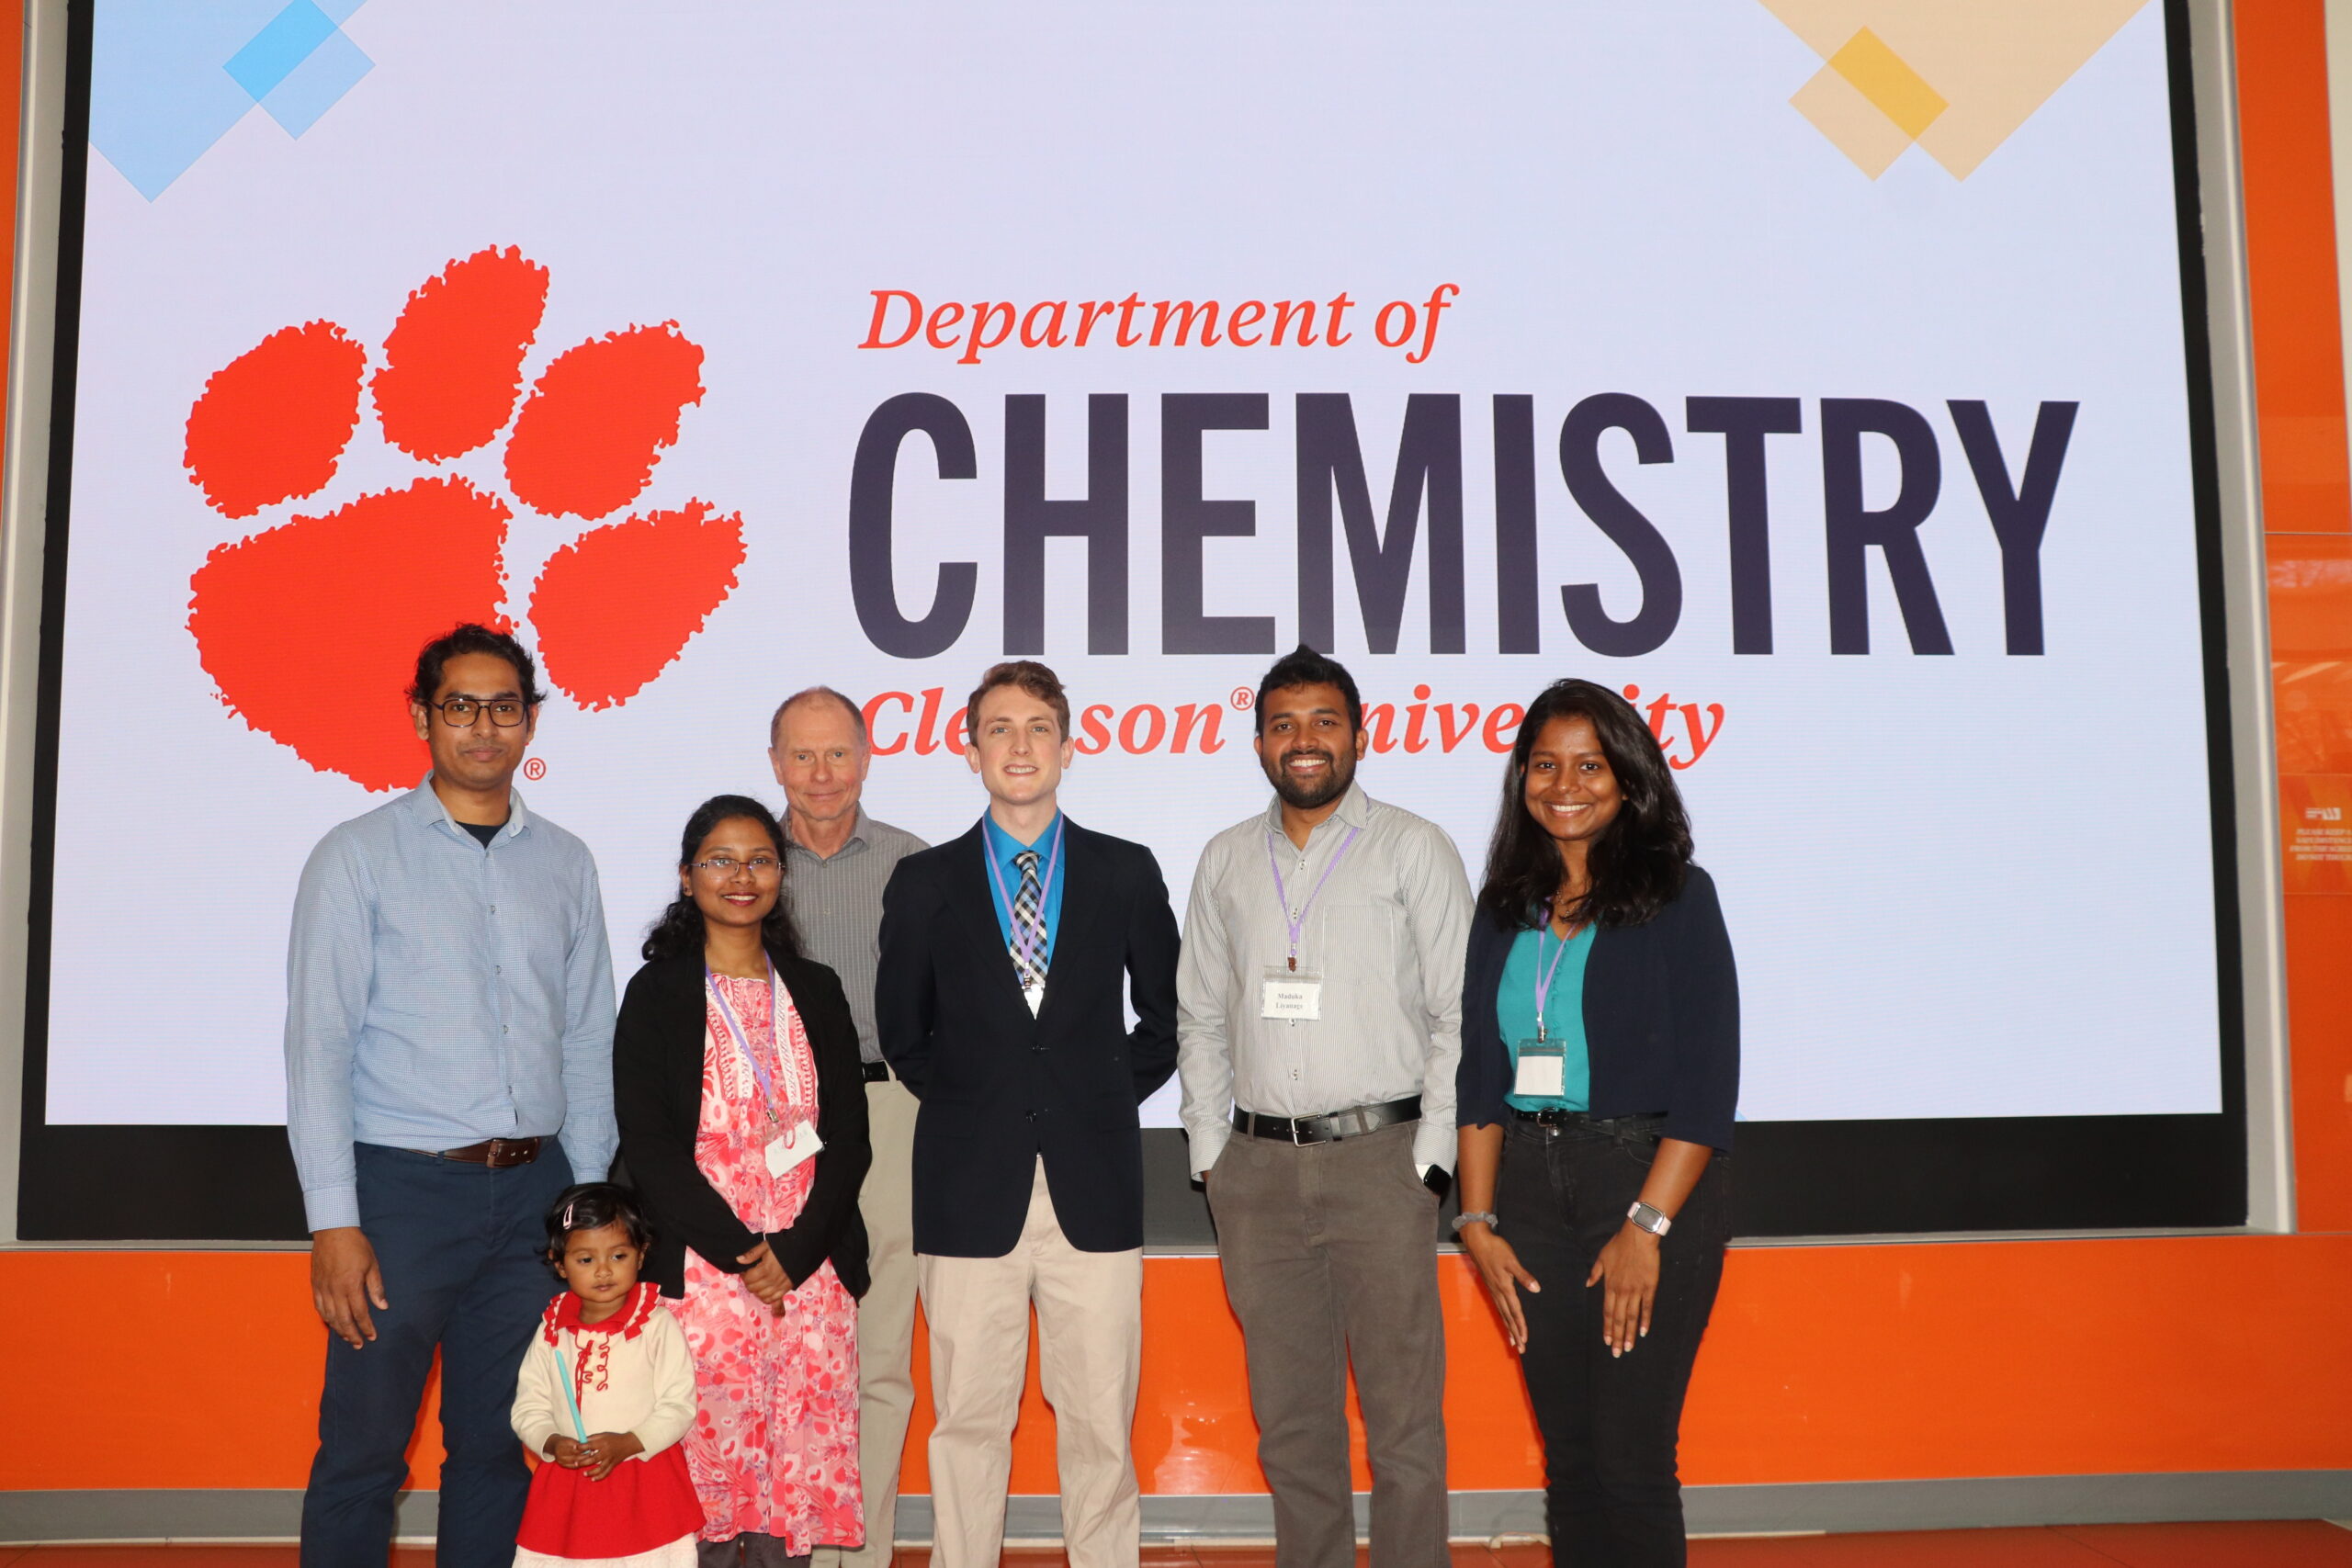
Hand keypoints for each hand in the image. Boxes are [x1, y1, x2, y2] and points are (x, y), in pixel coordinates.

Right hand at [310, 1227, 387, 1348]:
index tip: (372, 1336)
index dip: (366, 1327)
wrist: (333, 1231)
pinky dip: (326, 1317)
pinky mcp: (315, 1284)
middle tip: (358, 1345)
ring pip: (330, 1316)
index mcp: (351, 1285)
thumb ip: (376, 1287)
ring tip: (347, 1337)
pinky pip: (319, 1306)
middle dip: (352, 1334)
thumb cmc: (355, 1245)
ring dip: (338, 1329)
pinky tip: (331, 1322)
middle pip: (343, 1320)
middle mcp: (335, 1290)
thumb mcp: (372, 1264)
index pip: (360, 1313)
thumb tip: (383, 1306)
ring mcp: (323, 1288)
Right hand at [545, 1434, 586, 1467]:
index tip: (590, 1447)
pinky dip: (579, 1465)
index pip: (575, 1448)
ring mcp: (560, 1460)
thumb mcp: (570, 1439)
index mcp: (562, 1445)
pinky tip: (584, 1462)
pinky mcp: (562, 1465)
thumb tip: (588, 1445)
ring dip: (583, 1460)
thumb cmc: (564, 1441)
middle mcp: (560, 1453)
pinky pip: (572, 1466)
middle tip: (592, 1453)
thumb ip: (578, 1442)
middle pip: (575, 1456)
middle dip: (585, 1455)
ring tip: (590, 1458)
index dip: (583, 1449)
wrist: (554, 1446)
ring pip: (574, 1462)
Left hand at [577, 1430, 644, 1480]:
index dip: (581, 1447)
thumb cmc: (615, 1438)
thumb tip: (582, 1441)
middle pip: (594, 1459)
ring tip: (584, 1474)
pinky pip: (606, 1473)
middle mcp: (607, 1452)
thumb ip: (593, 1438)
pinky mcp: (613, 1465)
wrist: (629, 1443)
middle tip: (576, 1463)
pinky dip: (600, 1477)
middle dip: (584, 1462)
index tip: (574, 1448)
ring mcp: (610, 1459)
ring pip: (600, 1468)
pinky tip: (593, 1479)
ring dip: (591, 1472)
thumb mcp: (604, 1434)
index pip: (590, 1445)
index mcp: (604, 1443)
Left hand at [736, 1239, 791, 1311]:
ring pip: (761, 1296)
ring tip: (758, 1282)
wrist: (802, 1251)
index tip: (746, 1270)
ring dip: (756, 1290)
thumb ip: (752, 1253)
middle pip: (753, 1288)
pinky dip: (766, 1297)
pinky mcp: (786, 1289)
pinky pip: (772, 1299)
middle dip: (749, 1283)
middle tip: (752, 1276)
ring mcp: (779, 1286)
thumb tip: (738, 1260)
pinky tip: (765, 1290)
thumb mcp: (766, 1246)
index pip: (748, 1279)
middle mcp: (771, 1280)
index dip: (744, 1275)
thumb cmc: (783, 1247)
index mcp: (765, 1269)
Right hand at [1460, 1224, 1539, 1353]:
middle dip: (1515, 1334)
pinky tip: (1505, 1321)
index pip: (1515, 1311)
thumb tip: (1536, 1288)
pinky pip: (1498, 1308)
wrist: (1477, 1241)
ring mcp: (1493, 1290)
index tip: (1524, 1340)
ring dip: (1509, 1329)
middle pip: (1508, 1317)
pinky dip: (1503, 1318)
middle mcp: (1498, 1292)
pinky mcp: (1491, 1287)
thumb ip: (1523, 1276)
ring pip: (1503, 1314)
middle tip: (1520, 1349)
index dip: (1521, 1326)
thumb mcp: (1511, 1260)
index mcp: (1505, 1287)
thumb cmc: (1495, 1249)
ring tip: (1513, 1342)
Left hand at [1586, 1221, 1661, 1355]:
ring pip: (1632, 1317)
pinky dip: (1645, 1320)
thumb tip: (1587, 1285)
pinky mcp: (1649, 1287)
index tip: (1607, 1341)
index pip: (1607, 1312)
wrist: (1638, 1236)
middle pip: (1618, 1318)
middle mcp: (1621, 1291)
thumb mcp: (1602, 1257)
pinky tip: (1644, 1332)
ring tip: (1629, 1348)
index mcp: (1609, 1285)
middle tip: (1617, 1353)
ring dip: (1630, 1334)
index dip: (1607, 1328)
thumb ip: (1595, 1273)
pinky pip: (1647, 1307)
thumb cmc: (1619, 1244)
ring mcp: (1636, 1290)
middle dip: (1617, 1337)